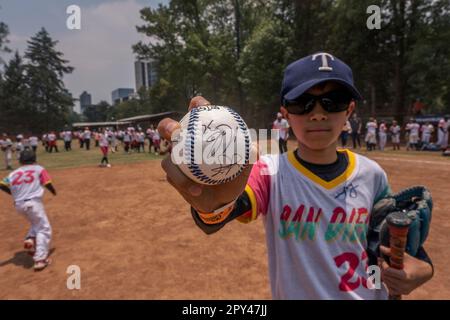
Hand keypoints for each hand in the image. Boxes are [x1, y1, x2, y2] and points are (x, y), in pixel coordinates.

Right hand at [158, 96, 254, 212]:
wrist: (221, 199)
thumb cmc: (231, 176)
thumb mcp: (243, 167)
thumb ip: (248, 156)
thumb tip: (254, 148)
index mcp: (200, 133)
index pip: (197, 112)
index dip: (197, 104)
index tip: (201, 106)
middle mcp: (184, 144)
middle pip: (168, 129)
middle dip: (168, 126)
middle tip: (176, 131)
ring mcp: (175, 161)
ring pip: (168, 159)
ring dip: (175, 163)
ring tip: (188, 169)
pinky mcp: (173, 177)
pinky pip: (173, 178)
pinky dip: (184, 183)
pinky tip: (196, 190)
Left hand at [378, 245, 432, 295]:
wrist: (425, 273)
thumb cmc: (414, 263)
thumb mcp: (404, 256)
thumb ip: (391, 252)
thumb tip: (380, 247)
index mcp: (406, 276)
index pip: (387, 271)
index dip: (383, 264)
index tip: (382, 259)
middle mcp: (405, 285)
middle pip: (386, 276)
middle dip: (381, 268)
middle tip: (381, 261)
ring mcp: (404, 290)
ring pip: (386, 282)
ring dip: (383, 275)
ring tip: (384, 267)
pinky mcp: (404, 292)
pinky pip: (390, 289)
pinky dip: (388, 282)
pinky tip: (390, 276)